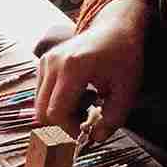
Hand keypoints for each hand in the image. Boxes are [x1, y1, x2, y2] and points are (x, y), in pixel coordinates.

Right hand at [34, 0, 148, 140]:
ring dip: (60, 112)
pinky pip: (41, 93)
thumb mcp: (127, 90)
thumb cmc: (124, 57)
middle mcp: (53, 63)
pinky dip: (56, 101)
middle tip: (86, 119)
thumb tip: (96, 139)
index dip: (69, 129)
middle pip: (42, 111)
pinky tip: (77, 93)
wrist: (115, 28)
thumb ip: (113, 118)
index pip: (56, 112)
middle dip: (62, 123)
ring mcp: (45, 61)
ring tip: (85, 103)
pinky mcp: (43, 62)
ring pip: (40, 104)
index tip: (87, 131)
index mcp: (73, 68)